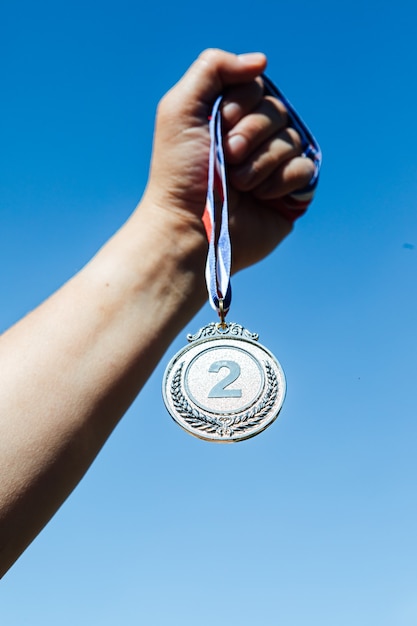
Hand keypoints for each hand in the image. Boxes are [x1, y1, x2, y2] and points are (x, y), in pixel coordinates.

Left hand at [142, 48, 314, 271]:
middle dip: (250, 134)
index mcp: (229, 118)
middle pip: (276, 111)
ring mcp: (273, 167)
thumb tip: (262, 62)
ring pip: (292, 139)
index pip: (256, 87)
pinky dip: (281, 181)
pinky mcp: (290, 194)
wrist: (190, 227)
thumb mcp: (181, 108)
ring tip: (238, 184)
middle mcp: (253, 139)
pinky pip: (305, 169)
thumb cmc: (181, 172)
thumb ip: (212, 68)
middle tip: (228, 157)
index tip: (220, 125)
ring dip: (261, 162)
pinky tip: (261, 197)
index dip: (240, 104)